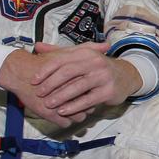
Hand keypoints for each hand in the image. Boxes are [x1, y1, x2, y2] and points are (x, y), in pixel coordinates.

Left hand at [0, 43, 141, 126]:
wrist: (125, 76)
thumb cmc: (97, 67)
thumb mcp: (80, 56)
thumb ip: (59, 52)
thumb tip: (37, 46)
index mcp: (85, 52)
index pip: (62, 59)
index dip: (46, 70)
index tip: (34, 80)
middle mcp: (95, 62)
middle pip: (68, 72)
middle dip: (51, 84)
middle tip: (39, 93)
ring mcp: (103, 76)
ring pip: (77, 87)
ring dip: (61, 96)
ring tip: (48, 104)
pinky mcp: (108, 91)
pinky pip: (88, 100)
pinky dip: (74, 106)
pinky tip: (63, 111)